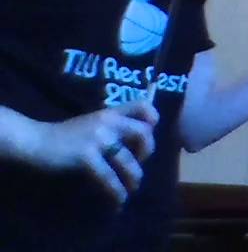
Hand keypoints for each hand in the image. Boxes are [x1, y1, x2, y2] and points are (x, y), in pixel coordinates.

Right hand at [29, 100, 157, 205]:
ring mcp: (98, 139)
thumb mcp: (92, 124)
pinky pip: (110, 178)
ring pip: (129, 162)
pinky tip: (118, 201)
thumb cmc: (64, 136)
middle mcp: (108, 122)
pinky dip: (117, 192)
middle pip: (144, 134)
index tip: (148, 135)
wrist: (35, 142)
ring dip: (133, 179)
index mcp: (110, 113)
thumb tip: (136, 145)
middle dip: (147, 153)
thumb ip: (113, 128)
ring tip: (130, 189)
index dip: (153, 120)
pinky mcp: (87, 157)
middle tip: (138, 164)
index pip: (144, 106)